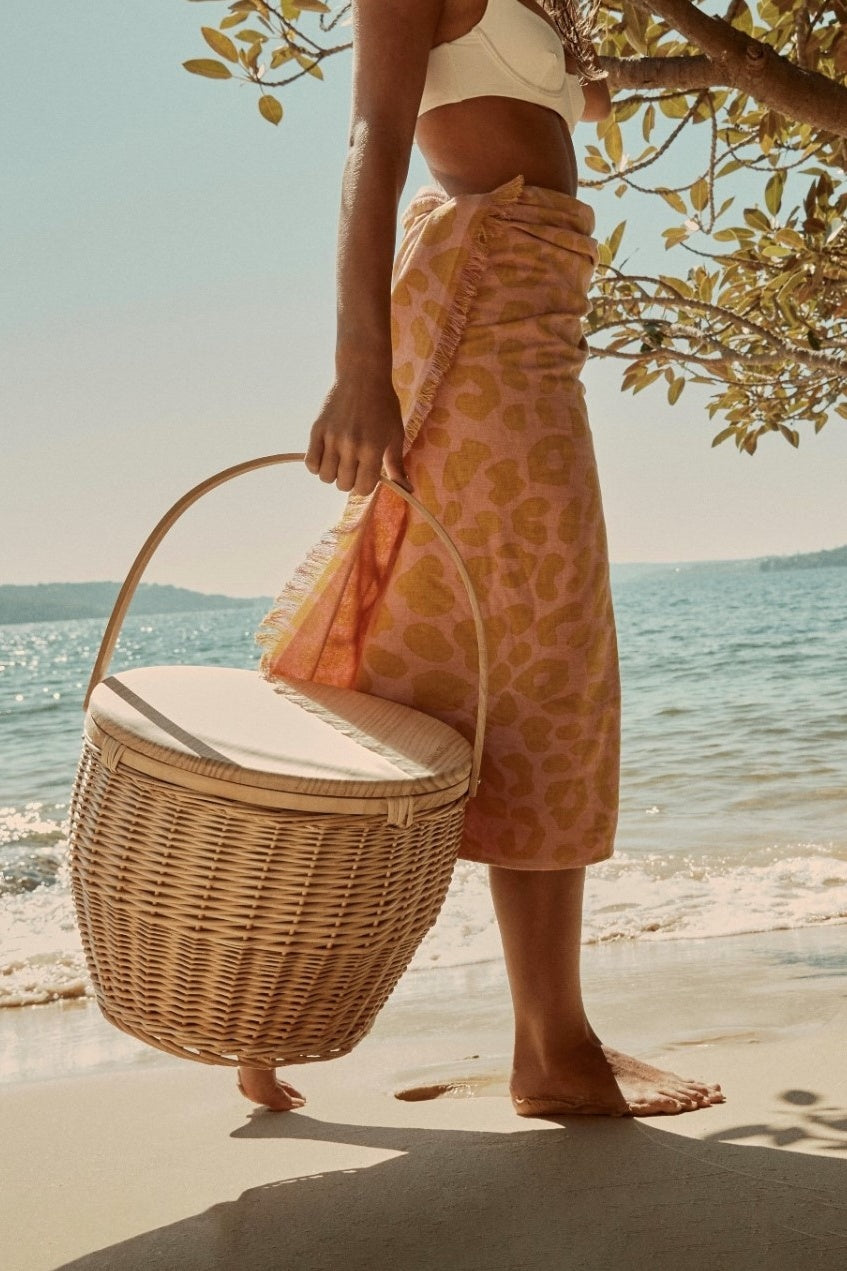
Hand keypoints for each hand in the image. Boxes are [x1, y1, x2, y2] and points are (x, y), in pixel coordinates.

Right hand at [305, 376, 411, 496]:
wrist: (362, 377)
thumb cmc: (383, 406)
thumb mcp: (395, 435)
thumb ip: (397, 465)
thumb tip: (406, 490)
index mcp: (372, 449)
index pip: (363, 488)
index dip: (365, 486)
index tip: (366, 474)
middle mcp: (351, 446)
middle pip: (344, 485)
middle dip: (350, 480)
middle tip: (354, 465)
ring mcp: (332, 438)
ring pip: (325, 477)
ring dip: (333, 474)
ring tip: (339, 461)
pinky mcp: (317, 430)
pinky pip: (311, 463)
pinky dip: (317, 465)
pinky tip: (326, 456)